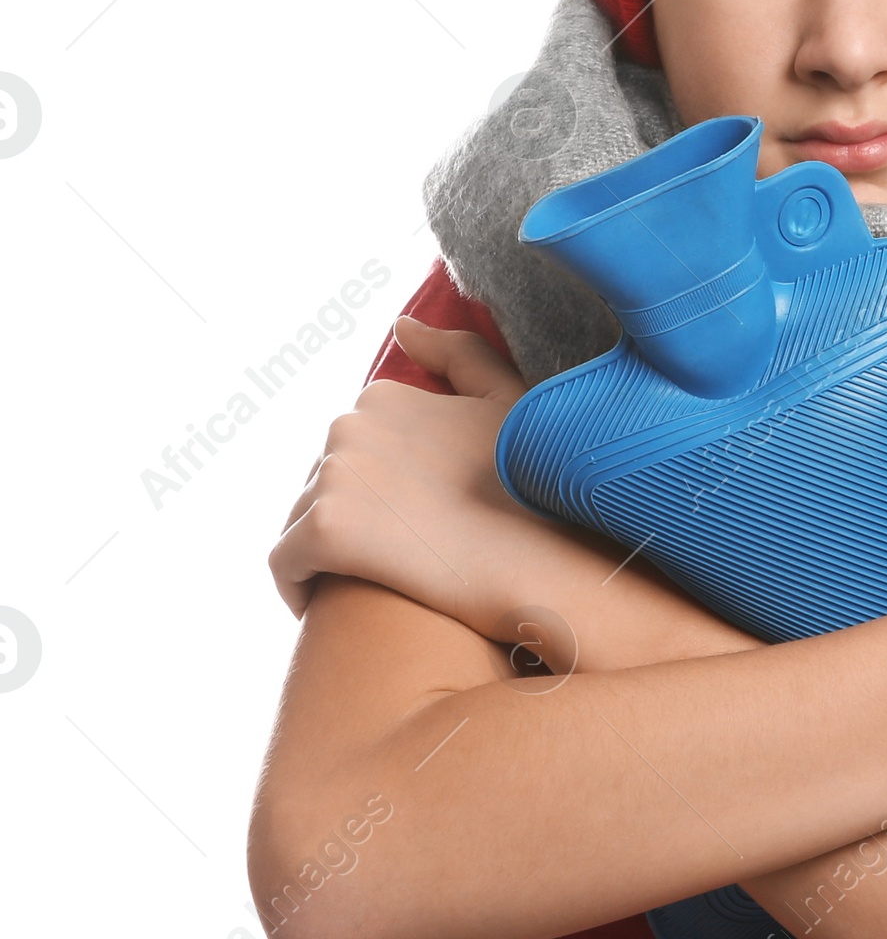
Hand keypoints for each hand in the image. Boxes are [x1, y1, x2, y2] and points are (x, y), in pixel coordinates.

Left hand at [269, 316, 574, 637]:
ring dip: (323, 556)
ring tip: (371, 591)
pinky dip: (299, 588)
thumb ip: (459, 355)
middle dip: (349, 520)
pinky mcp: (325, 528)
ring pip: (299, 522)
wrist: (549, 569)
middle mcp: (351, 422)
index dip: (378, 494)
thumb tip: (402, 327)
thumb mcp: (512, 404)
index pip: (352, 452)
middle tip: (397, 565)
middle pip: (321, 484)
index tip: (409, 528)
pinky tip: (332, 611)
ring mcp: (335, 472)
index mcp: (387, 395)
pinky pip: (285, 564)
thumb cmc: (540, 495)